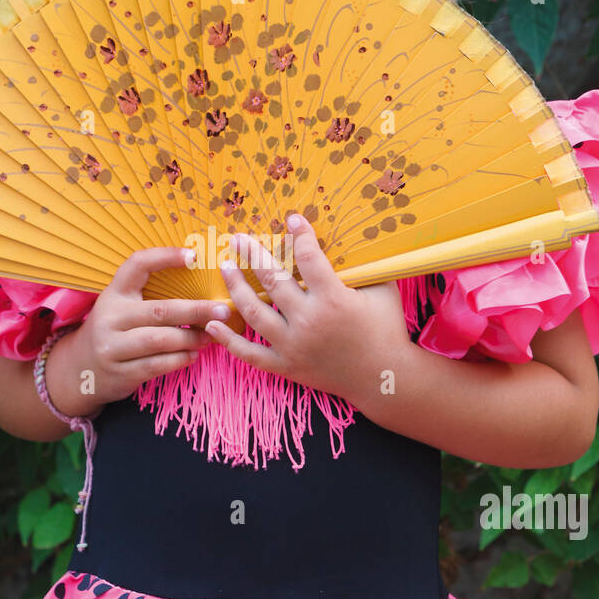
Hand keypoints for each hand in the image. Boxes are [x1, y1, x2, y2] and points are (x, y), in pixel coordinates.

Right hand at [50, 246, 232, 409]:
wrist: (79, 368)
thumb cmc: (114, 331)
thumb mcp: (121, 307)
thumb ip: (149, 296)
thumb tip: (202, 288)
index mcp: (114, 294)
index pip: (137, 265)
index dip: (165, 257)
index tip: (194, 256)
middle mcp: (111, 318)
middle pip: (160, 310)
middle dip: (196, 310)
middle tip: (224, 310)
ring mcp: (113, 346)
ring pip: (160, 340)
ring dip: (191, 338)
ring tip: (211, 336)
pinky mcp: (120, 372)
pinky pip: (157, 365)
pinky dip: (179, 360)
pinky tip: (193, 355)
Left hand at [202, 214, 412, 401]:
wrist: (383, 378)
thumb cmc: (386, 330)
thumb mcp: (382, 292)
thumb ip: (362, 267)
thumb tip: (349, 237)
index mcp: (334, 300)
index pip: (309, 258)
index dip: (300, 235)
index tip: (292, 219)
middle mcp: (309, 322)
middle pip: (272, 280)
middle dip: (253, 254)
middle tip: (238, 238)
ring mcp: (293, 346)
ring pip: (254, 312)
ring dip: (236, 287)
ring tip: (226, 266)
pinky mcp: (286, 366)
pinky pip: (250, 354)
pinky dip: (229, 340)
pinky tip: (212, 322)